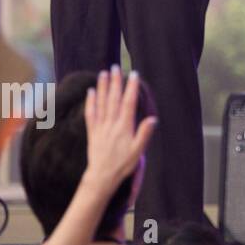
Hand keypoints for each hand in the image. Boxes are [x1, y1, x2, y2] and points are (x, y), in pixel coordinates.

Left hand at [82, 66, 156, 194]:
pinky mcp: (93, 132)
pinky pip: (91, 114)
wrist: (101, 177)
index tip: (133, 74)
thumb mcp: (138, 152)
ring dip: (103, 87)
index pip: (128, 103)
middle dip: (115, 82)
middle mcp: (111, 124)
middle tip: (115, 67)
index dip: (131, 88)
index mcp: (124, 127)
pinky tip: (91, 91)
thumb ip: (144, 134)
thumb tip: (152, 118)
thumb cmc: (122, 165)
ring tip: (103, 73)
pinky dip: (91, 102)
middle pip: (113, 99)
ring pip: (101, 103)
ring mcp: (101, 127)